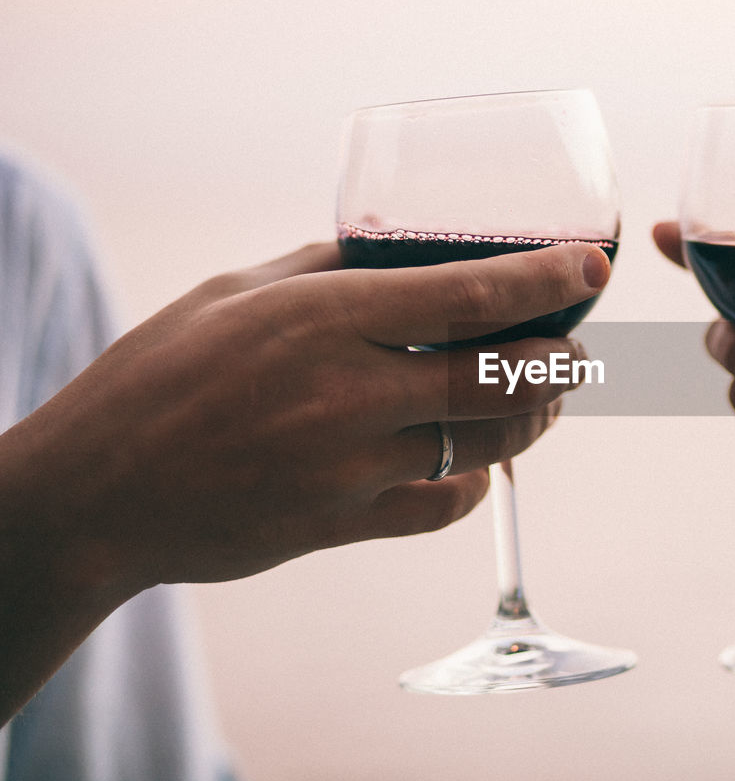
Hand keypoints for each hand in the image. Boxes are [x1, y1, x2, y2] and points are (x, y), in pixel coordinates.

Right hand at [0, 240, 610, 593]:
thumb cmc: (156, 376)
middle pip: (503, 377)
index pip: (469, 294)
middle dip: (562, 361)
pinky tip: (474, 462)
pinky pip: (446, 506)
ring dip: (534, 419)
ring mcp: (352, 468)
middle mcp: (350, 393)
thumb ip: (325, 271)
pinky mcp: (345, 525)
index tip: (592, 266)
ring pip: (489, 443)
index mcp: (324, 318)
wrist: (96, 495)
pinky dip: (475, 482)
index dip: (546, 279)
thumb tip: (398, 255)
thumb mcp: (234, 292)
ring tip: (543, 398)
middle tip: (576, 345)